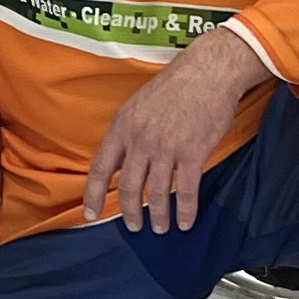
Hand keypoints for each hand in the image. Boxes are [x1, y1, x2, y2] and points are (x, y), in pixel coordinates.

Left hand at [84, 23, 272, 231]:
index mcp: (123, 126)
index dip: (93, 194)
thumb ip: (128, 132)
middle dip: (129, 212)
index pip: (100, 168)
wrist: (209, 71)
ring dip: (157, 215)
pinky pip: (187, 191)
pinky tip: (186, 221)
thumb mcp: (138, 104)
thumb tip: (120, 158)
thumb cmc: (176, 85)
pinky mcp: (193, 152)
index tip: (90, 214)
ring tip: (159, 227)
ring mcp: (166, 147)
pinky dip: (186, 211)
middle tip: (133, 226)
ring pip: (157, 193)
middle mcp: (140, 139)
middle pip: (128, 186)